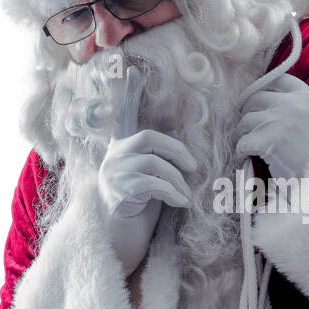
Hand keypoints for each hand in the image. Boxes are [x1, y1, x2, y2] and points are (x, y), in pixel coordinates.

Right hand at [96, 65, 197, 276]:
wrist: (120, 239)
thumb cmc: (139, 208)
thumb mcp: (153, 178)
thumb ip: (161, 157)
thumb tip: (179, 132)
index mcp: (121, 150)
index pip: (124, 117)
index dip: (129, 94)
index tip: (133, 70)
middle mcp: (113, 158)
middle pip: (147, 138)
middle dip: (175, 150)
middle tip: (194, 166)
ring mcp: (113, 175)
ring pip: (152, 164)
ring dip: (176, 179)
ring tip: (187, 194)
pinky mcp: (119, 193)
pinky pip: (151, 185)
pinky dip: (172, 192)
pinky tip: (182, 202)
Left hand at [234, 72, 308, 179]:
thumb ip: (301, 107)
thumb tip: (274, 103)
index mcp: (307, 97)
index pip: (278, 79)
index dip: (264, 88)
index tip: (259, 102)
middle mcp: (293, 104)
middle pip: (256, 98)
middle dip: (249, 112)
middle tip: (248, 127)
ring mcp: (279, 121)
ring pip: (247, 120)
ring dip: (243, 132)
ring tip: (248, 144)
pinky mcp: (268, 141)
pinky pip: (243, 141)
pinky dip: (242, 150)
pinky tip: (246, 156)